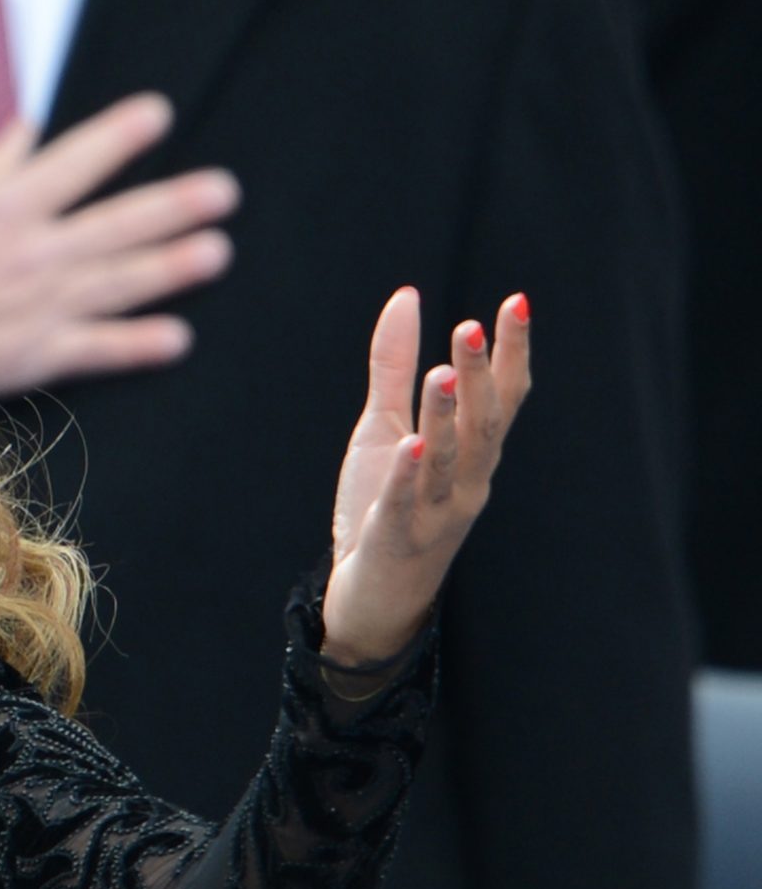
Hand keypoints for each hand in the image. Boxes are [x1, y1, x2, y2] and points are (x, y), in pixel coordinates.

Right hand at [0, 92, 238, 398]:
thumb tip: (26, 128)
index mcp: (3, 206)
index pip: (75, 160)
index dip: (119, 137)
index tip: (158, 115)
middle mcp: (33, 252)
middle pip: (118, 222)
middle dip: (174, 205)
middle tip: (223, 192)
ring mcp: (38, 305)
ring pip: (121, 280)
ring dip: (172, 266)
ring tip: (216, 252)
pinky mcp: (33, 356)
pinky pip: (97, 348)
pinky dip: (138, 345)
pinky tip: (177, 338)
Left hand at [321, 288, 532, 664]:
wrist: (372, 591)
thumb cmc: (384, 502)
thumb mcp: (386, 427)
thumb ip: (397, 368)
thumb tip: (408, 296)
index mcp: (470, 454)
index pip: (502, 397)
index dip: (510, 353)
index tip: (517, 302)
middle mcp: (466, 481)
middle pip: (482, 424)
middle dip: (479, 376)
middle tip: (473, 325)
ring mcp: (437, 513)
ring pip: (449, 461)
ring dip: (446, 416)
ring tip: (442, 371)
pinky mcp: (399, 538)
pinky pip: (408, 504)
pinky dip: (411, 475)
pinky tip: (412, 444)